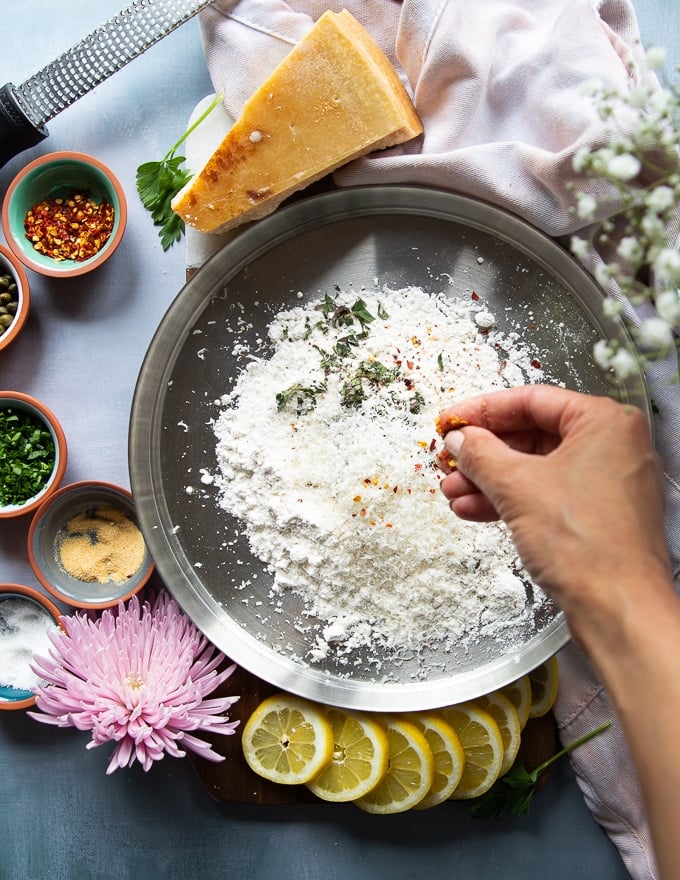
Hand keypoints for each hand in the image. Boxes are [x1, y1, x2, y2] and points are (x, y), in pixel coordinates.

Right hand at [438, 385, 670, 632]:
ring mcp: (607, 482)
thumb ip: (481, 454)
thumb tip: (460, 438)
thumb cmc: (584, 542)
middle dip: (483, 452)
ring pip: (535, 468)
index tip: (451, 421)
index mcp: (604, 422)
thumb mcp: (517, 486)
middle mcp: (612, 446)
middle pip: (532, 434)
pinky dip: (510, 500)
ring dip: (489, 479)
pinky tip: (474, 510)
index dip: (483, 410)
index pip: (531, 400)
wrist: (618, 609)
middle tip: (448, 458)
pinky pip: (546, 495)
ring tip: (451, 490)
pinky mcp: (598, 516)